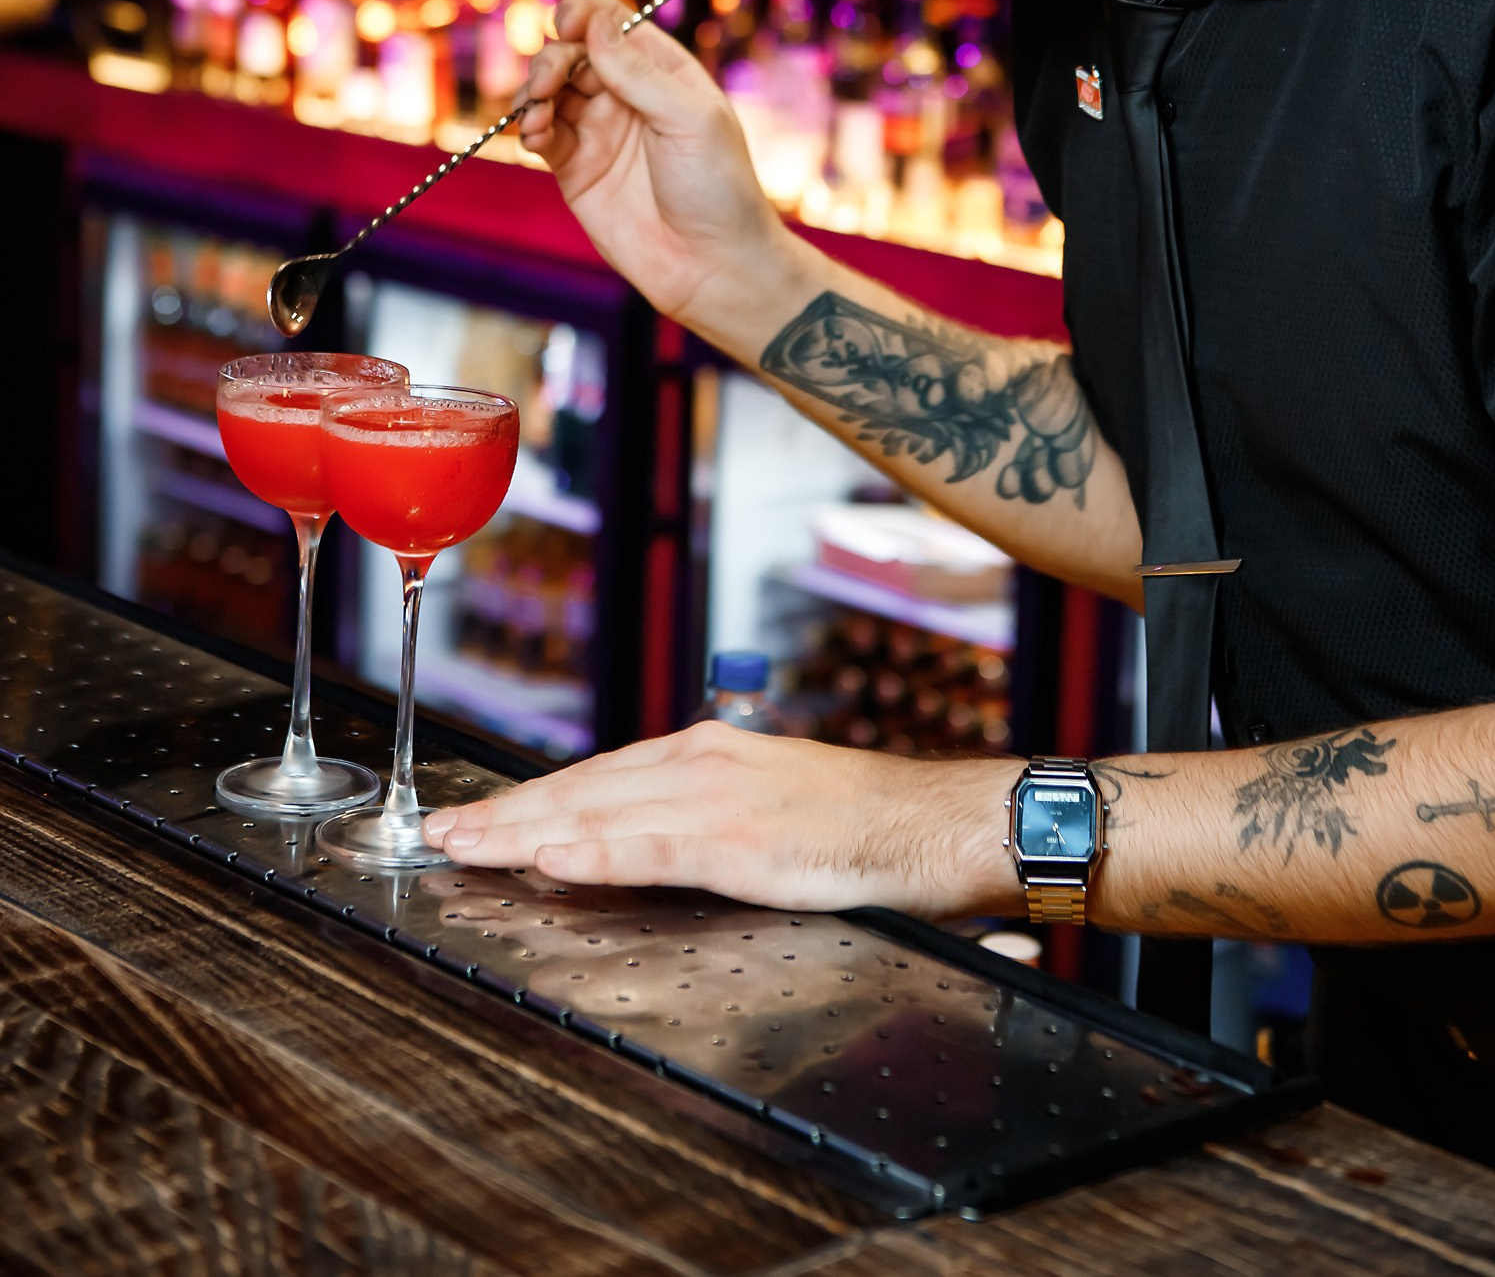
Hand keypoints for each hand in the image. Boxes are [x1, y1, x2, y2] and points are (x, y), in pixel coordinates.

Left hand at [422, 723, 1020, 917]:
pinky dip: (595, 851)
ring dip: (525, 830)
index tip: (479, 816)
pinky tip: (551, 861)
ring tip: (468, 849)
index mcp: (711, 753)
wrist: (933, 820)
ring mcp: (719, 798)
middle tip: (441, 834)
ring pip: (600, 810)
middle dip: (508, 811)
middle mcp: (704, 762)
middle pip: (583, 786)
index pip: (600, 776)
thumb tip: (651, 847)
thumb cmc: (863, 825)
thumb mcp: (773, 806)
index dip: (533, 797)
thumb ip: (710, 820)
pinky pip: (652, 848)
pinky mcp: (741, 841)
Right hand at [515, 0, 804, 336]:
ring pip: (550, 91)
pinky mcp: (577, 170)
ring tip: (539, 114)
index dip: (583, 15)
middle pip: (572, 53)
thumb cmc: (719, 188)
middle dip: (552, 57)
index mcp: (663, 72)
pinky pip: (542, 135)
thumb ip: (638, 72)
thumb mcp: (690, 119)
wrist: (713, 266)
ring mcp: (600, 132)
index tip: (565, 24)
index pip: (612, 24)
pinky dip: (531, 127)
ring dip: (534, 92)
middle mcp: (628, 96)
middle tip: (548, 81)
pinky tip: (538, 136)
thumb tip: (593, 22)